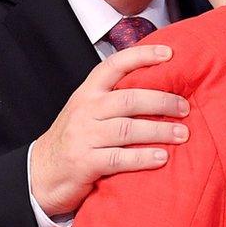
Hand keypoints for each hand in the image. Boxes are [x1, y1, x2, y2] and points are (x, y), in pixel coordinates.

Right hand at [30, 45, 189, 216]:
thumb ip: (114, 98)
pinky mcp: (85, 162)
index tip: (169, 54)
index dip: (143, 56)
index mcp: (88, 92)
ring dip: (159, 131)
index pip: (115, 65)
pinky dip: (143, 157)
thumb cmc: (74, 138)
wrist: (40, 172)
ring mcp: (84, 136)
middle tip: (185, 108)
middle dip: (162, 102)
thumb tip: (160, 86)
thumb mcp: (88, 110)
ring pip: (128, 129)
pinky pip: (120, 158)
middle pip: (129, 99)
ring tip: (182, 134)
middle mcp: (86, 110)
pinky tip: (162, 157)